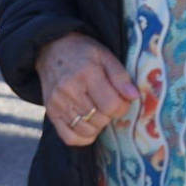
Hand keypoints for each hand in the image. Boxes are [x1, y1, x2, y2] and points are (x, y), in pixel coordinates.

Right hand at [34, 32, 138, 146]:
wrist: (51, 48)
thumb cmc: (82, 51)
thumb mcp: (104, 55)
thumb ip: (120, 76)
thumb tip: (134, 97)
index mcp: (86, 73)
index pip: (111, 105)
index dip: (122, 106)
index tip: (121, 100)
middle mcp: (69, 89)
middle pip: (100, 119)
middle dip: (110, 114)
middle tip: (108, 103)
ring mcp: (57, 102)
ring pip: (87, 130)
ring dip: (98, 125)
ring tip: (97, 111)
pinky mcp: (51, 112)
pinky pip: (69, 137)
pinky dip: (83, 137)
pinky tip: (88, 126)